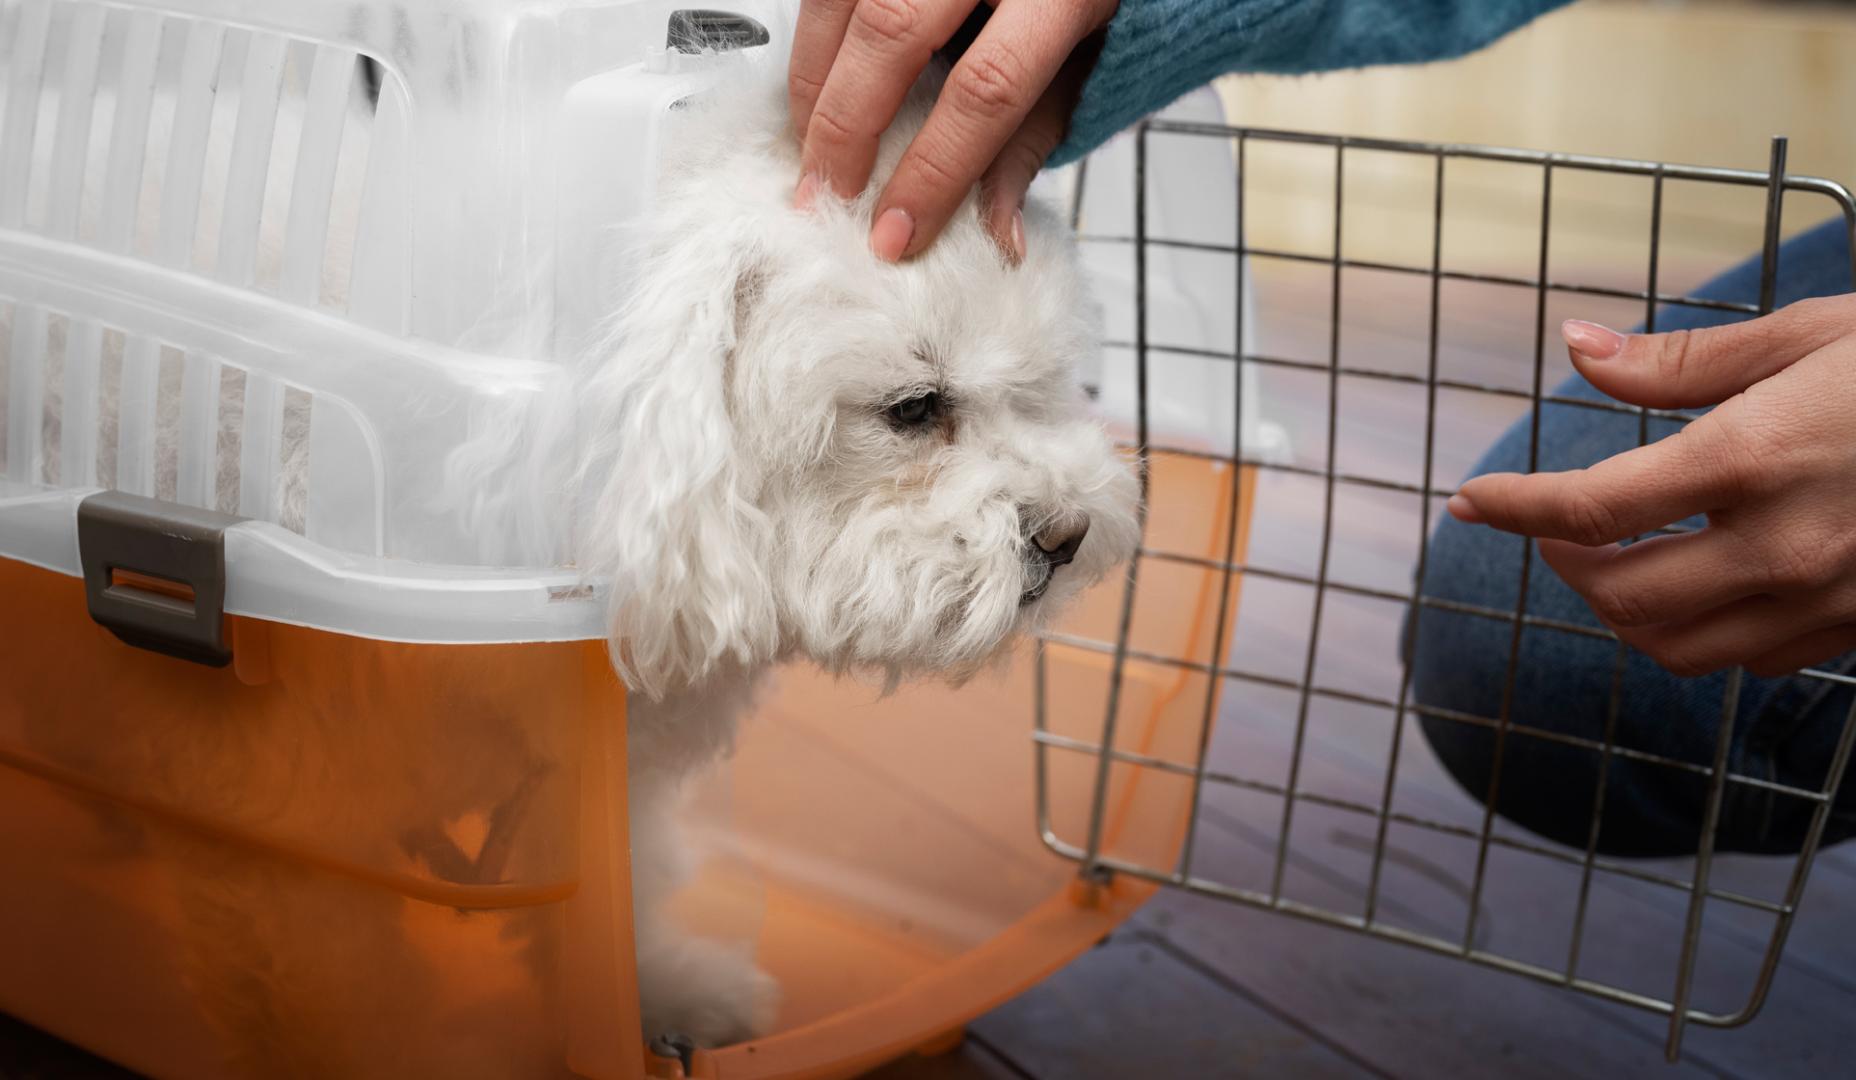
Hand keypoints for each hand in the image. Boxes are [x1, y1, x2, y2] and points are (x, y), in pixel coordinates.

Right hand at [788, 0, 1116, 262]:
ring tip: (810, 149)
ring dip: (814, 82)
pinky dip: (811, 37)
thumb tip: (996, 236)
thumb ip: (1029, 144)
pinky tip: (814, 86)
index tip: (895, 233)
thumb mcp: (1077, 67)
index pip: (986, 89)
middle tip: (824, 198)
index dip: (933, 170)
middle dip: (847, 127)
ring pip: (845, 0)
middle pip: (895, 33)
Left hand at [1447, 297, 1855, 677]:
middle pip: (1618, 597)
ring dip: (1620, 610)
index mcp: (1754, 459)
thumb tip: (1576, 349)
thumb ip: (1680, 363)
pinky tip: (1699, 581)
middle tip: (1550, 527)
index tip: (1468, 499)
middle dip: (1561, 565)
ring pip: (1673, 648)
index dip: (1511, 508)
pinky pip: (1745, 660)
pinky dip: (1694, 630)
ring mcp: (1825, 600)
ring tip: (1610, 559)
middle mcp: (1783, 545)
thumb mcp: (1806, 336)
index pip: (1587, 509)